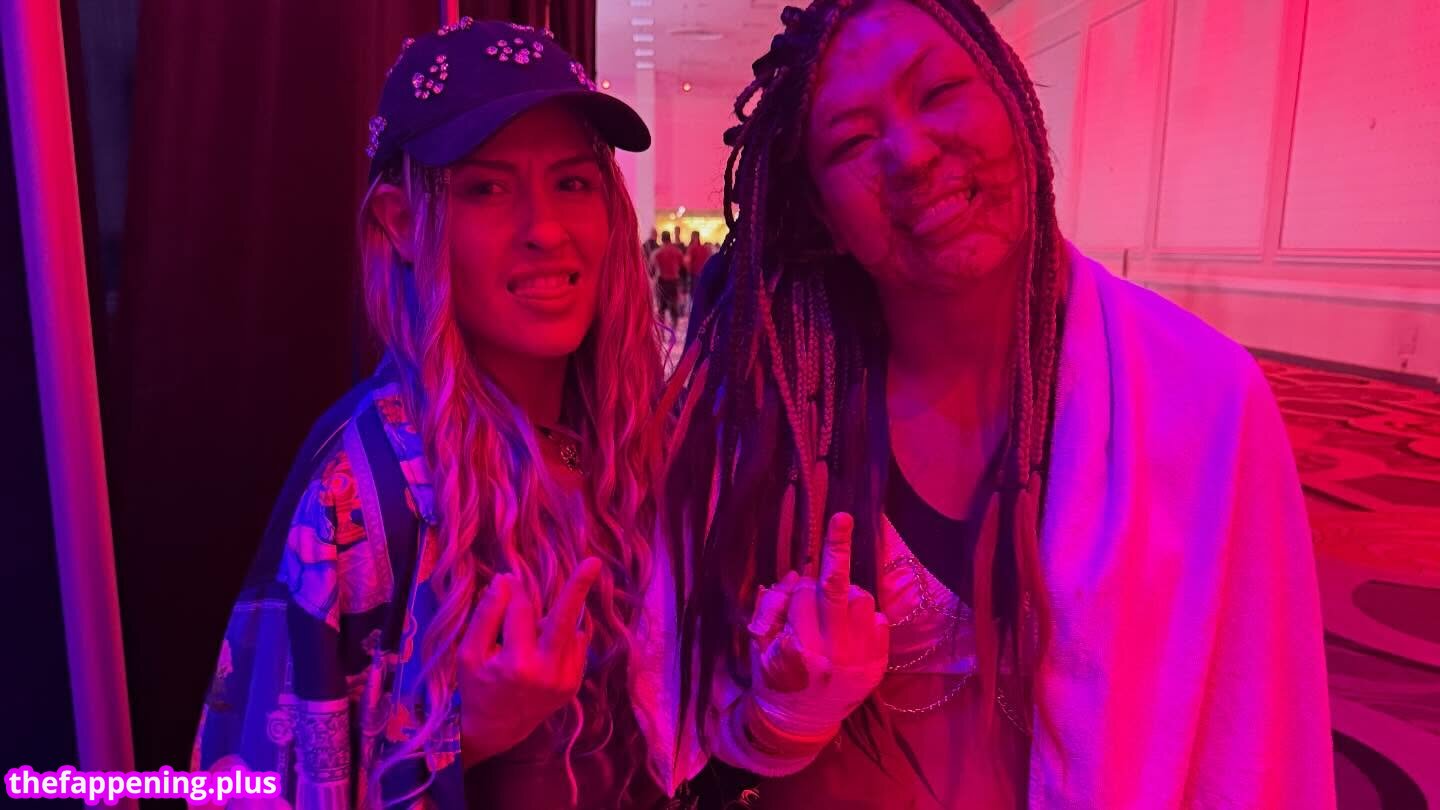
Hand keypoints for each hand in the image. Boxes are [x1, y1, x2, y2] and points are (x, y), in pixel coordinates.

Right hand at [457, 557, 602, 765]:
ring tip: (528, 639)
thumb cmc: (477, 688)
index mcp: (517, 664)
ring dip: (552, 620)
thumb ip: (486, 616)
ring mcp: (566, 679)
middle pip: (563, 619)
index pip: (521, 611)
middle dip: (578, 587)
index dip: (512, 591)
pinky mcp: (575, 683)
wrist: (497, 729)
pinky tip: (542, 649)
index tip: (506, 577)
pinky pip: (575, 644)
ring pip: (568, 629)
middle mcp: (548, 672)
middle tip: (594, 562)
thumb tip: (505, 580)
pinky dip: (562, 636)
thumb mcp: (469, 654)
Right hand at [745, 513, 888, 741]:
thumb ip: (773, 607)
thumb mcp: (760, 644)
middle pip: (835, 589)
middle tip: (842, 518)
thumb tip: (799, 575)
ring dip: (845, 596)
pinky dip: (865, 616)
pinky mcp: (876, 669)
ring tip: (832, 616)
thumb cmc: (773, 678)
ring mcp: (858, 663)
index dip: (797, 588)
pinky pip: (878, 620)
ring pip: (859, 599)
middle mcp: (830, 655)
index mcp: (797, 649)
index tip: (809, 565)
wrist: (798, 724)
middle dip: (838, 549)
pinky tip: (850, 630)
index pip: (802, 595)